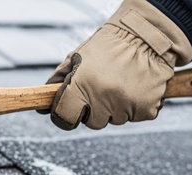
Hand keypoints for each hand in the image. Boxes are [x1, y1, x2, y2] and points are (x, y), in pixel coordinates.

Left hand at [46, 0, 191, 129]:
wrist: (148, 35)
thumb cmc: (108, 45)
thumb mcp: (76, 58)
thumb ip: (58, 81)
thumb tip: (43, 104)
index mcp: (82, 86)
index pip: (64, 118)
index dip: (63, 115)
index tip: (68, 110)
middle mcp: (103, 99)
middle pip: (92, 122)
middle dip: (94, 110)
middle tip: (101, 88)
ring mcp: (126, 106)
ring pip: (115, 120)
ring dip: (115, 107)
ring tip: (120, 82)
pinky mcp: (147, 110)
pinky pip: (135, 116)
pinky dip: (135, 106)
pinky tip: (135, 86)